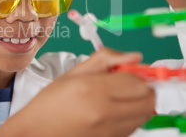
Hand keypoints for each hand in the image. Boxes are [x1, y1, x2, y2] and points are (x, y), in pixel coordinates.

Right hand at [0, 49, 154, 136]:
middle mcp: (104, 112)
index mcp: (91, 90)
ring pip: (146, 113)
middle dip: (142, 86)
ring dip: (139, 101)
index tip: (128, 68)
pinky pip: (136, 126)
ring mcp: (110, 130)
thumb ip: (104, 59)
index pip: (137, 80)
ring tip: (119, 95)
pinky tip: (114, 109)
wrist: (36, 132)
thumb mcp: (72, 73)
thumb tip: (132, 57)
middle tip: (127, 80)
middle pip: (148, 98)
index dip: (136, 71)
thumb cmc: (48, 104)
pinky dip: (132, 115)